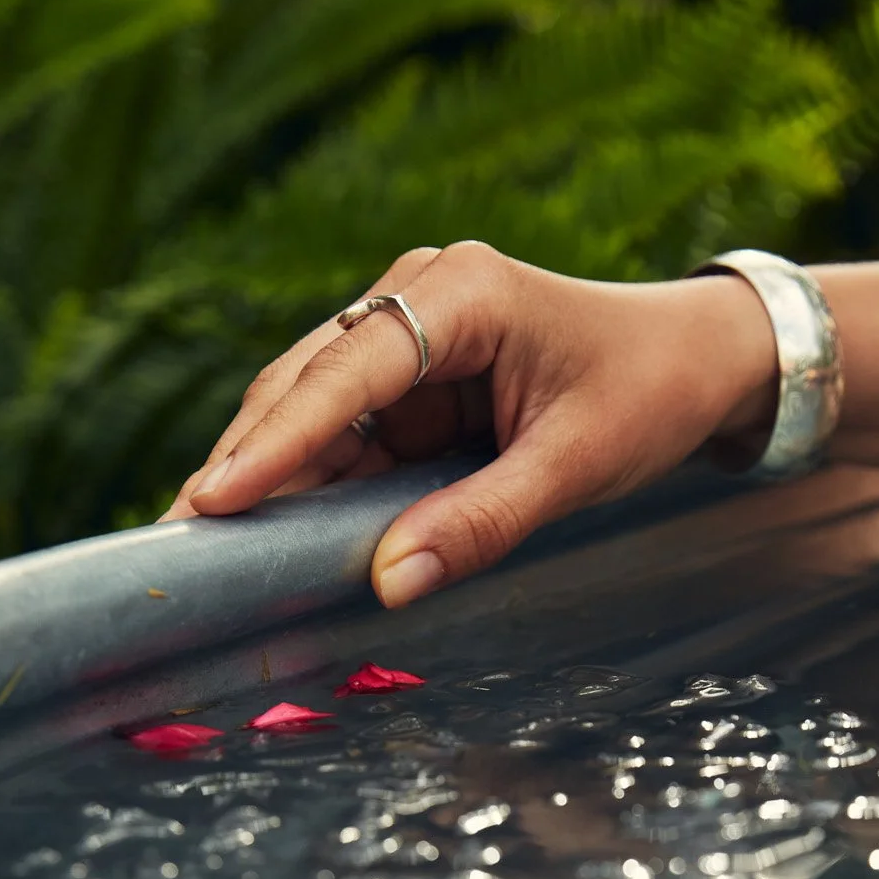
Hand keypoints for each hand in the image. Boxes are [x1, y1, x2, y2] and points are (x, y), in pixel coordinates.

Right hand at [163, 242, 778, 607]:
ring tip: (202, 543)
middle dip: (247, 463)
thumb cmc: (647, 395)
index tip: (217, 499)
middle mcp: (418, 298)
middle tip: (180, 539)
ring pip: (314, 410)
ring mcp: (409, 335)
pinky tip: (264, 526)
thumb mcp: (575, 466)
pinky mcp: (411, 377)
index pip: (349, 370)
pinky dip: (309, 480)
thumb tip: (388, 585)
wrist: (698, 360)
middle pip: (309, 385)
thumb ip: (482, 523)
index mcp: (462, 293)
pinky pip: (346, 432)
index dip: (278, 440)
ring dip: (266, 475)